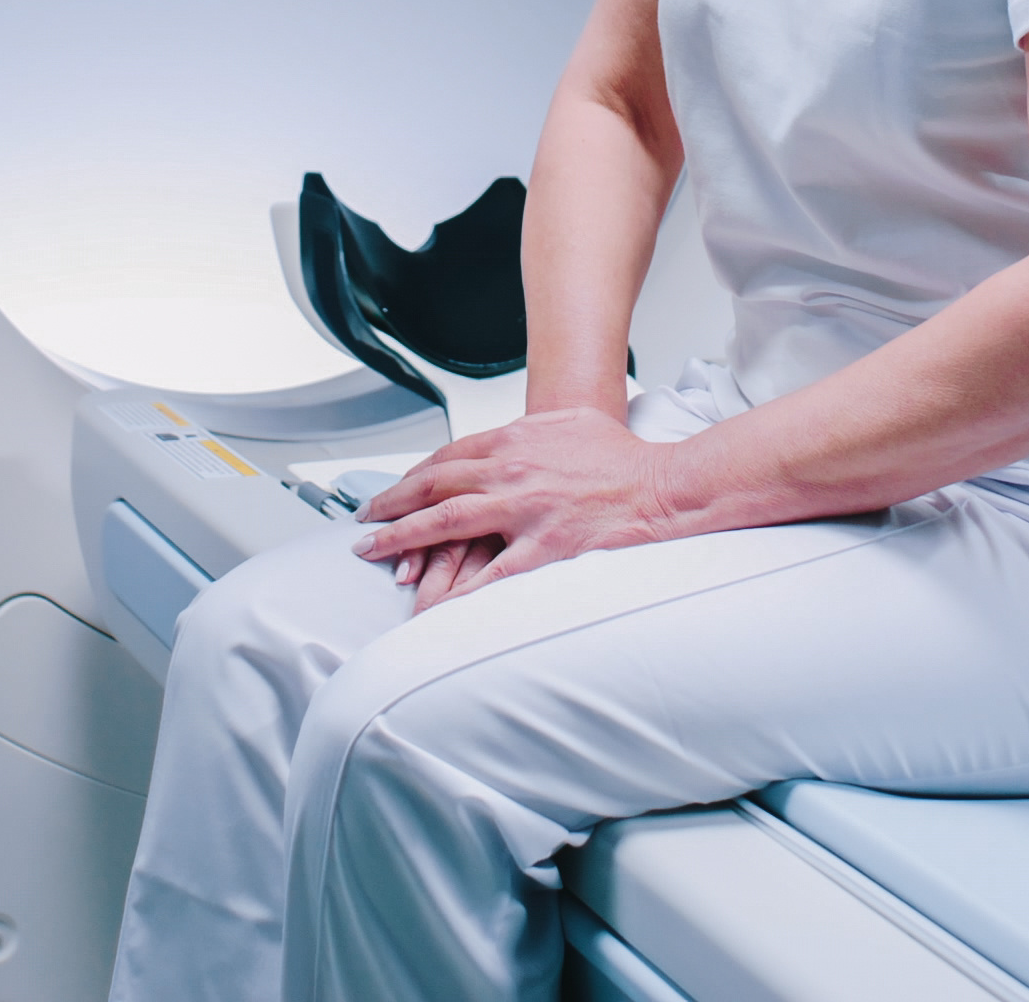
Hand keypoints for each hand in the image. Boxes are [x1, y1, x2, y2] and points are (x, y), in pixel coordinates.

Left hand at [351, 406, 679, 612]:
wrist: (663, 486)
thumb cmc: (623, 457)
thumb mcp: (568, 425)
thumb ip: (529, 431)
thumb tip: (506, 438)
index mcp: (513, 440)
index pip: (445, 458)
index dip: (411, 478)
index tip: (393, 493)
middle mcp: (510, 472)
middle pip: (433, 487)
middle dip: (391, 506)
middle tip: (365, 523)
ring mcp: (523, 511)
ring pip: (446, 524)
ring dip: (403, 539)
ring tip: (377, 554)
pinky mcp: (543, 548)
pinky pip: (488, 575)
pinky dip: (457, 590)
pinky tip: (432, 603)